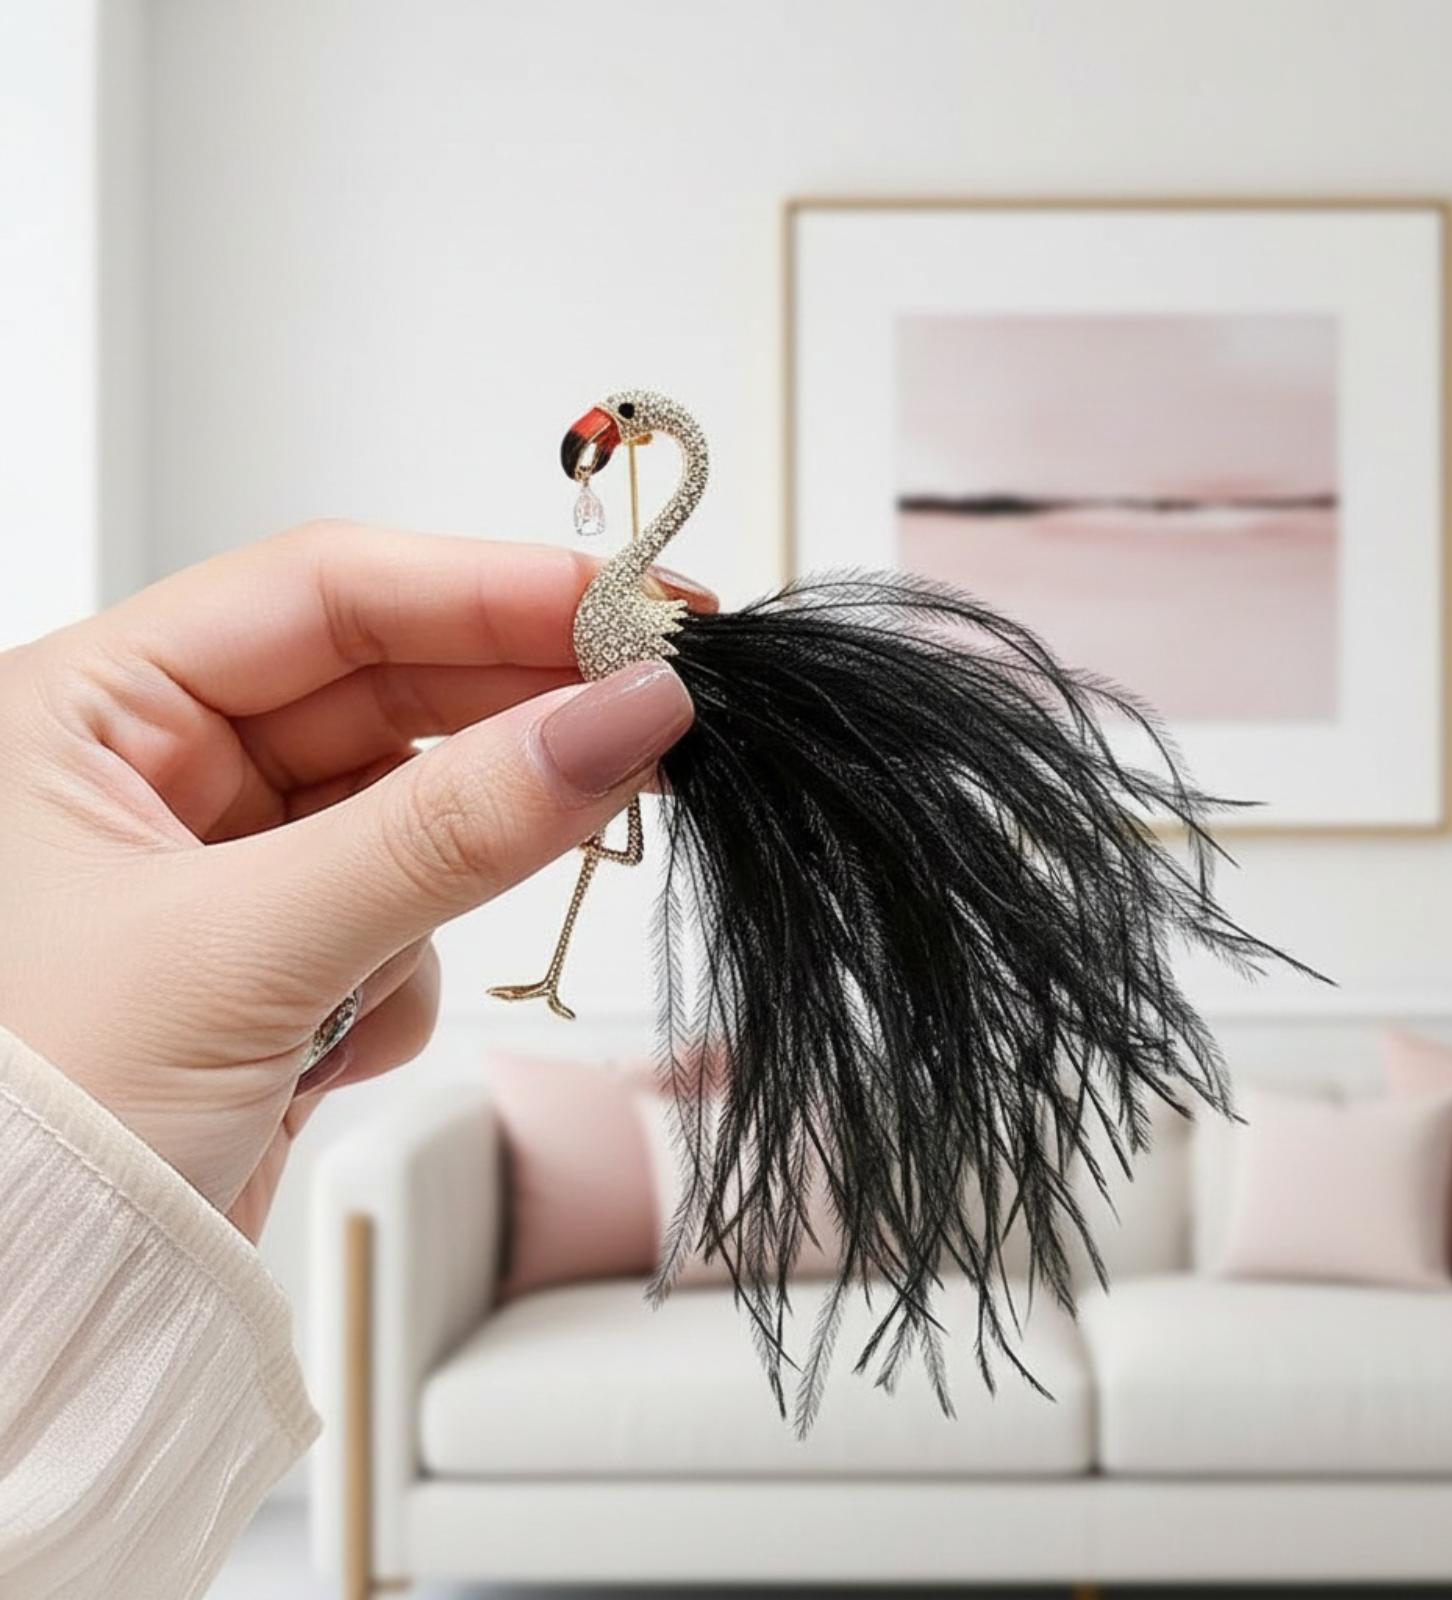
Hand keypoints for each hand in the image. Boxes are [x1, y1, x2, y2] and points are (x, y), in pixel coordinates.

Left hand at [0, 522, 704, 1237]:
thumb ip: (450, 829)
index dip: (490, 589)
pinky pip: (400, 913)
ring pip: (408, 813)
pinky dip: (398, 975)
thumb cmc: (23, 1145)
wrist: (22, 1327)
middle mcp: (150, 770)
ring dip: (433, 888)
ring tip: (371, 977)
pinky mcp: (277, 954)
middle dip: (508, 723)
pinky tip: (324, 1047)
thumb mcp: (249, 954)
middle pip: (384, 691)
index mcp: (86, 711)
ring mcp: (220, 866)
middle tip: (648, 720)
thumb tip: (619, 721)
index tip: (630, 615)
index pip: (327, 594)